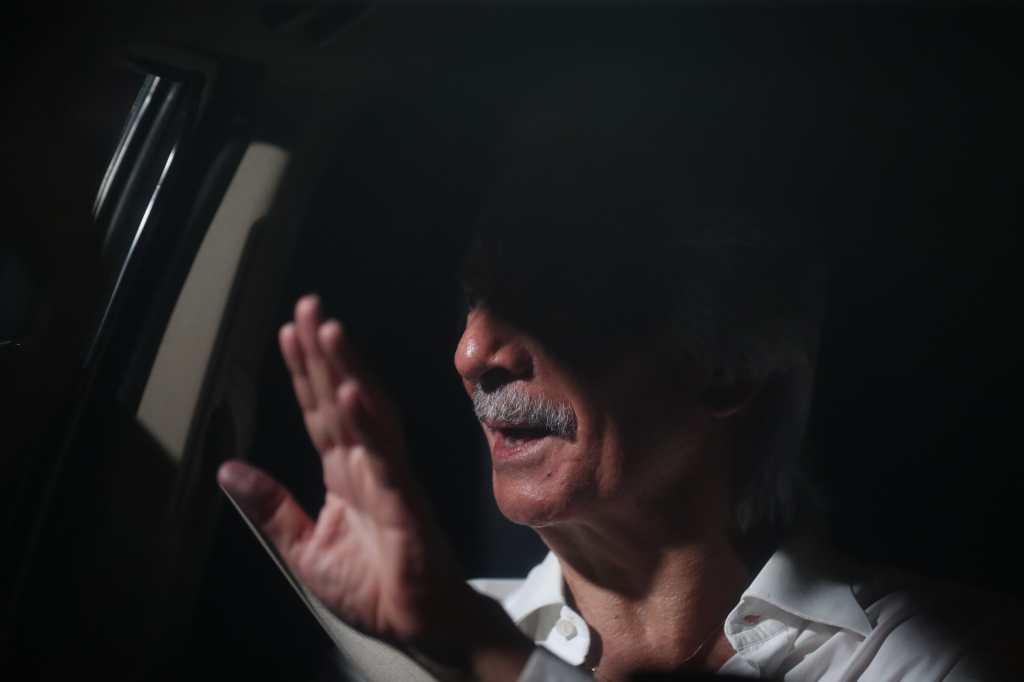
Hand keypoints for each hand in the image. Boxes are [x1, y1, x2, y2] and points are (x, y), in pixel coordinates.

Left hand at [217, 295, 531, 679]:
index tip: (288, 331)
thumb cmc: (374, 588)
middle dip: (324, 353)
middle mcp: (369, 465)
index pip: (319, 412)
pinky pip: (386, 457)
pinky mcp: (406, 501)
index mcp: (345, 474)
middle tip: (308, 305)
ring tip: (329, 331)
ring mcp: (389, 478)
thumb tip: (228, 468)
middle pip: (341, 399)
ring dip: (348, 371)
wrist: (418, 624)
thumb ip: (272, 507)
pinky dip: (369, 424)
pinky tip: (353, 394)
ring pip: (367, 414)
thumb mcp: (305, 549)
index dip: (304, 373)